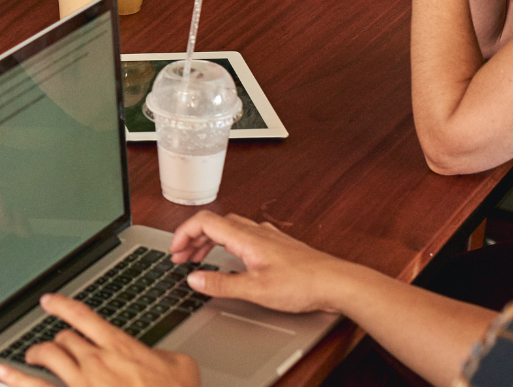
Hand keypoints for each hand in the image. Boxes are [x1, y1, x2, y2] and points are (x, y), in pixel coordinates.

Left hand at [0, 293, 199, 386]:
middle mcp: (95, 361)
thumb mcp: (183, 368)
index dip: (63, 305)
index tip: (49, 300)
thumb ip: (165, 355)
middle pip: (63, 338)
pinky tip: (0, 372)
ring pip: (47, 357)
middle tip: (51, 340)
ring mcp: (80, 383)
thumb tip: (160, 354)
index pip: (83, 316)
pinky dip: (15, 379)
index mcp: (120, 347)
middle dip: (56, 338)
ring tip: (30, 354)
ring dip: (35, 353)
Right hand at [168, 210, 348, 314]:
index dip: (183, 233)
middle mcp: (256, 232)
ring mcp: (268, 238)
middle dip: (193, 239)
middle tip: (182, 258)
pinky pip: (246, 236)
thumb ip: (222, 284)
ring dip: (210, 241)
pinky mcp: (279, 247)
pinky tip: (234, 259)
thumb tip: (195, 278)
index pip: (204, 222)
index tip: (174, 251)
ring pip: (230, 229)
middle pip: (214, 224)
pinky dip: (229, 245)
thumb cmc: (304, 284)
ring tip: (200, 258)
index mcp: (246, 237)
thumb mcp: (256, 290)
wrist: (338, 283)